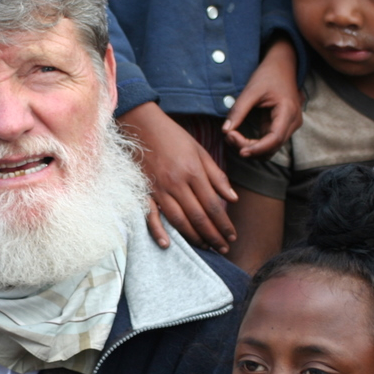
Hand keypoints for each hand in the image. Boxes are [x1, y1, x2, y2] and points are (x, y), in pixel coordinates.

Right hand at [120, 102, 236, 251]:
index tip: (232, 236)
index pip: (213, 205)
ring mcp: (159, 189)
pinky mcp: (144, 191)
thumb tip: (232, 198)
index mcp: (193, 172)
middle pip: (199, 216)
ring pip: (178, 220)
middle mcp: (177, 183)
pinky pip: (151, 215)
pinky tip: (167, 244)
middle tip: (223, 248)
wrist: (141, 125)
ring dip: (194, 237)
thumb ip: (216, 176)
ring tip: (206, 247)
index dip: (224, 223)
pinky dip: (158, 231)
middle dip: (213, 235)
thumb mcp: (199, 151)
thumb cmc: (173, 137)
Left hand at [223, 38, 301, 157]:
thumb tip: (225, 131)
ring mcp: (288, 126)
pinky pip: (267, 143)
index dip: (258, 149)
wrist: (282, 65)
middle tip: (229, 136)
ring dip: (250, 148)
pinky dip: (252, 144)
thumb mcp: (251, 90)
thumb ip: (238, 110)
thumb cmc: (269, 74)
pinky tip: (237, 136)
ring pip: (269, 149)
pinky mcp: (279, 127)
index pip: (275, 139)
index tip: (240, 152)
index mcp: (288, 111)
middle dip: (249, 148)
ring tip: (231, 136)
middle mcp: (293, 122)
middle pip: (272, 147)